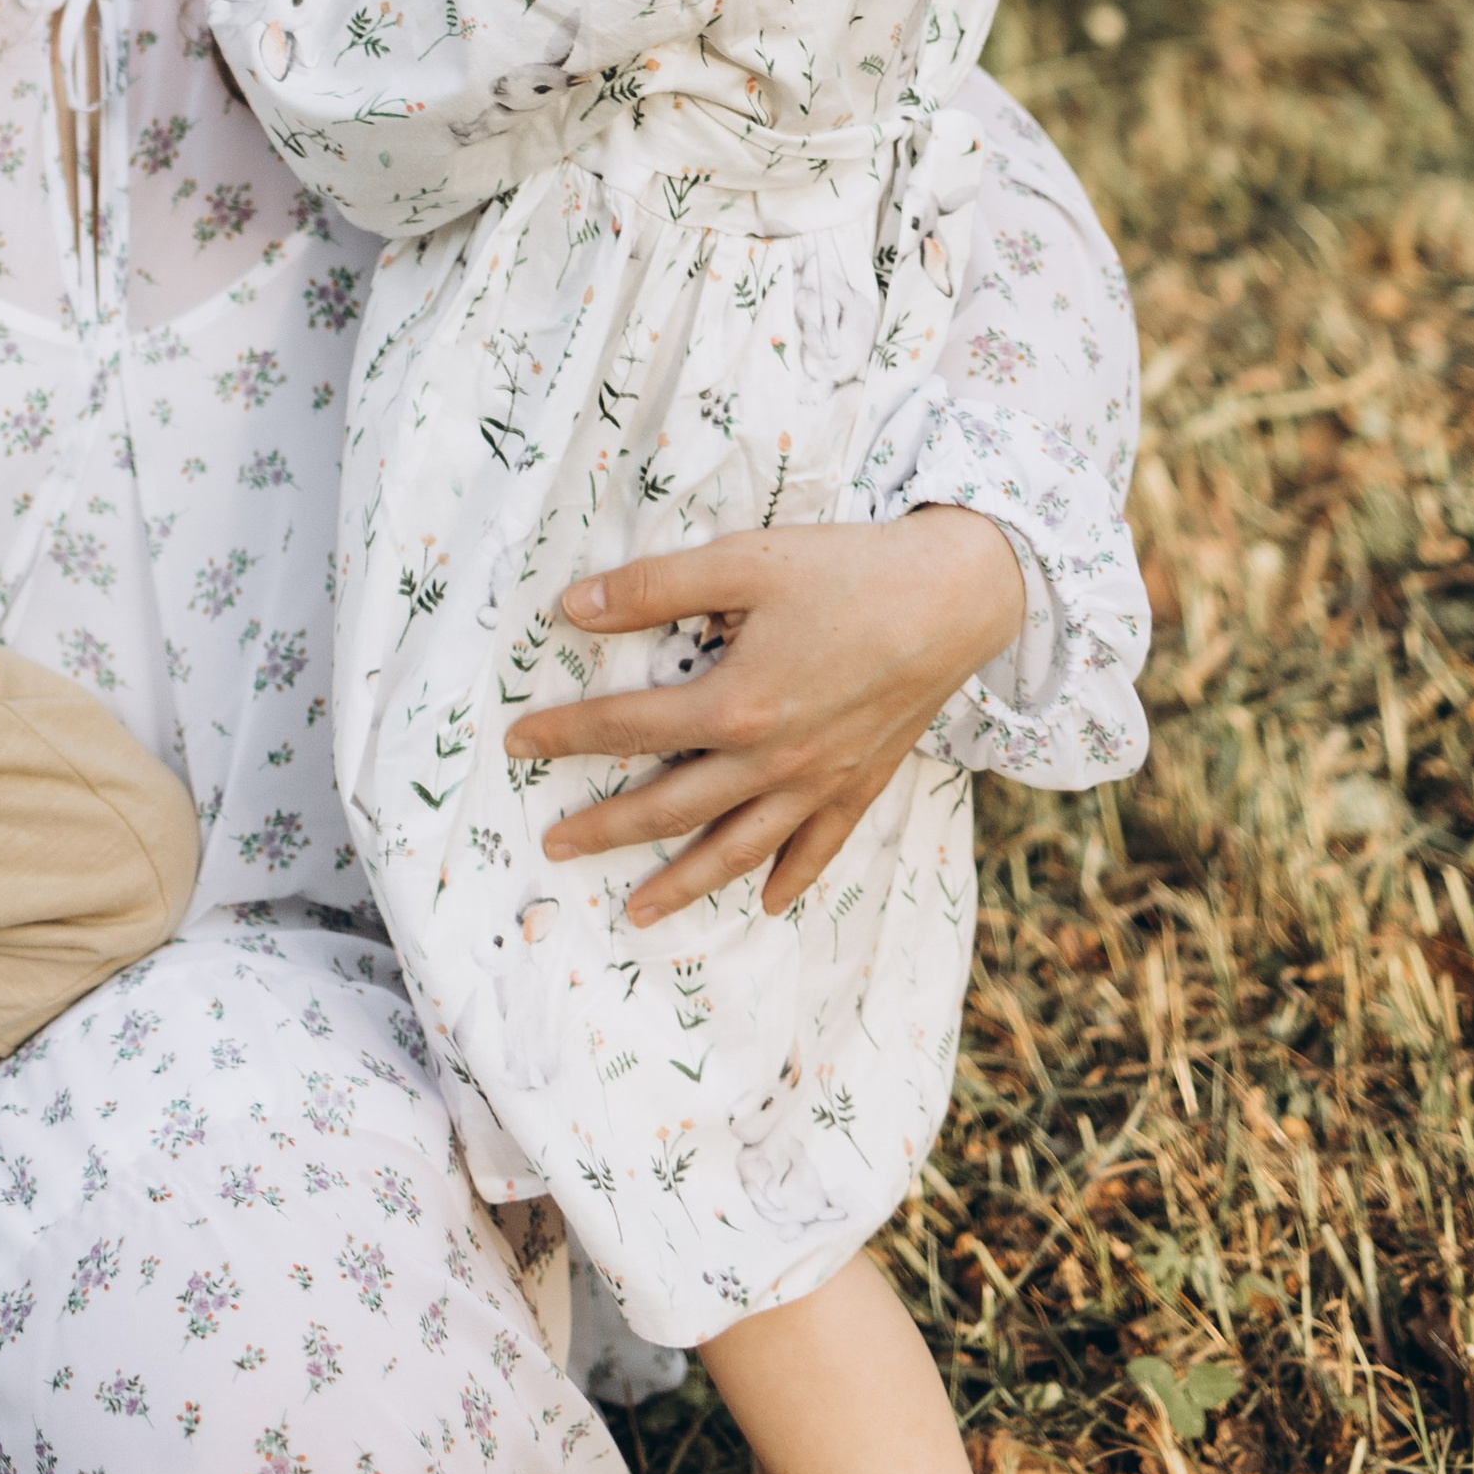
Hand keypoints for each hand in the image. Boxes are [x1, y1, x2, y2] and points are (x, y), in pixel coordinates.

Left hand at [502, 512, 1026, 923]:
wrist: (955, 596)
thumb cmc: (846, 570)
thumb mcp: (743, 561)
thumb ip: (653, 587)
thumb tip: (573, 608)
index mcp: (734, 705)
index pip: (627, 727)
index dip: (566, 736)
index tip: (517, 745)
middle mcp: (772, 759)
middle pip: (671, 806)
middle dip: (606, 829)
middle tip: (554, 848)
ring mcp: (819, 781)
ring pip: (737, 847)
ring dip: (683, 882)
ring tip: (637, 911)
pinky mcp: (863, 783)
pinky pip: (819, 848)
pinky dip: (789, 878)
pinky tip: (765, 902)